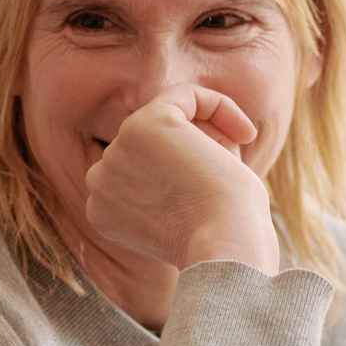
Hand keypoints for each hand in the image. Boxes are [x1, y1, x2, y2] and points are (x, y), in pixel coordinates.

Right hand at [84, 86, 284, 275]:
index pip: (143, 172)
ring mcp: (117, 152)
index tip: (217, 194)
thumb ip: (173, 179)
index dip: (186, 177)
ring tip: (232, 170)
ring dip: (209, 138)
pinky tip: (246, 134)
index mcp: (103, 210)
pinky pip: (185, 95)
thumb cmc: (219, 241)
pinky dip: (220, 107)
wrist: (224, 251)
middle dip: (197, 155)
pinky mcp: (144, 127)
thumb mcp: (184, 214)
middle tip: (228, 181)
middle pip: (153, 146)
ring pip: (171, 120)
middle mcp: (99, 181)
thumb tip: (198, 132)